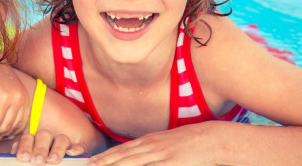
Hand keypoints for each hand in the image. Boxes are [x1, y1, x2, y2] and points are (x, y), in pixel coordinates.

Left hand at [12, 130, 83, 164]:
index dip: (25, 146)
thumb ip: (23, 155)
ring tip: (52, 160)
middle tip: (37, 161)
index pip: (28, 137)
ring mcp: (62, 145)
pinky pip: (80, 146)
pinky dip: (76, 149)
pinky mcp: (77, 151)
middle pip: (44, 135)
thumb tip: (15, 149)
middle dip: (40, 148)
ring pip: (62, 139)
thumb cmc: (34, 164)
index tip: (23, 158)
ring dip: (57, 148)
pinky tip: (71, 153)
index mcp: (33, 142)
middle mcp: (48, 141)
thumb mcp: (27, 161)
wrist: (43, 164)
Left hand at [89, 123, 222, 165]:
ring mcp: (160, 155)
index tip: (92, 162)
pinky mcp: (171, 163)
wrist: (210, 139)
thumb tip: (137, 157)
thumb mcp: (166, 144)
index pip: (122, 150)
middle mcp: (151, 147)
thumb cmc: (188, 143)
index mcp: (148, 142)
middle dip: (104, 163)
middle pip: (123, 157)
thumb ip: (152, 151)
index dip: (106, 157)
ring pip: (132, 163)